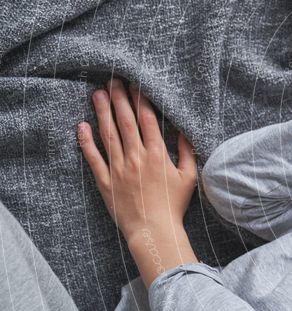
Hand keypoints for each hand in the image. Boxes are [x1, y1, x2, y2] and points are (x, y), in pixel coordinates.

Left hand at [77, 78, 197, 242]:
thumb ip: (188, 151)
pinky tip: (82, 126)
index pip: (147, 119)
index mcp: (158, 154)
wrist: (154, 230)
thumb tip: (184, 130)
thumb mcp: (189, 177)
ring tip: (98, 93)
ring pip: (109, 134)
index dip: (140, 99)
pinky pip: (93, 158)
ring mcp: (119, 169)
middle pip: (125, 121)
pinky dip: (86, 141)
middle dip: (120, 98)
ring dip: (102, 112)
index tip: (135, 84)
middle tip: (113, 80)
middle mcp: (136, 157)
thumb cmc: (174, 205)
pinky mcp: (105, 181)